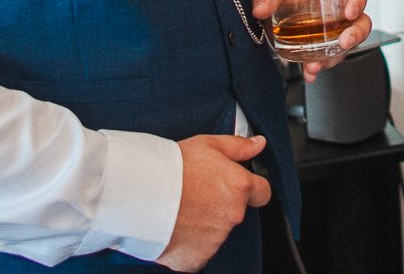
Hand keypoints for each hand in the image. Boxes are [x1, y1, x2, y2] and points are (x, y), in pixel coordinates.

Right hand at [155, 134, 272, 270]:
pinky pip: (197, 252)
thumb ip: (238, 146)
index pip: (262, 193)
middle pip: (234, 212)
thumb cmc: (172, 167)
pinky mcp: (195, 259)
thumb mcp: (208, 144)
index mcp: (239, 188)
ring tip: (180, 209)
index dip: (251, 189)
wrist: (140, 193)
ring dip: (204, 224)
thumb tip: (258, 144)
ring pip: (215, 232)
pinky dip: (188, 244)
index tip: (235, 186)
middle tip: (195, 194)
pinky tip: (174, 227)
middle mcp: (232, 216)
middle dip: (220, 205)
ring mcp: (214, 240)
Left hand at [252, 0, 372, 81]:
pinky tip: (308, 73)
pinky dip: (318, 68)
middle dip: (355, 36)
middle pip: (361, 24)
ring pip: (345, 47)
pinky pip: (327, 59)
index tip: (349, 13)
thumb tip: (260, 9)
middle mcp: (340, 14)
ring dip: (333, 58)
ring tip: (315, 64)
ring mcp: (333, 33)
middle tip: (343, 43)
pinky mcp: (323, 49)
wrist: (277, 10)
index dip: (358, 3)